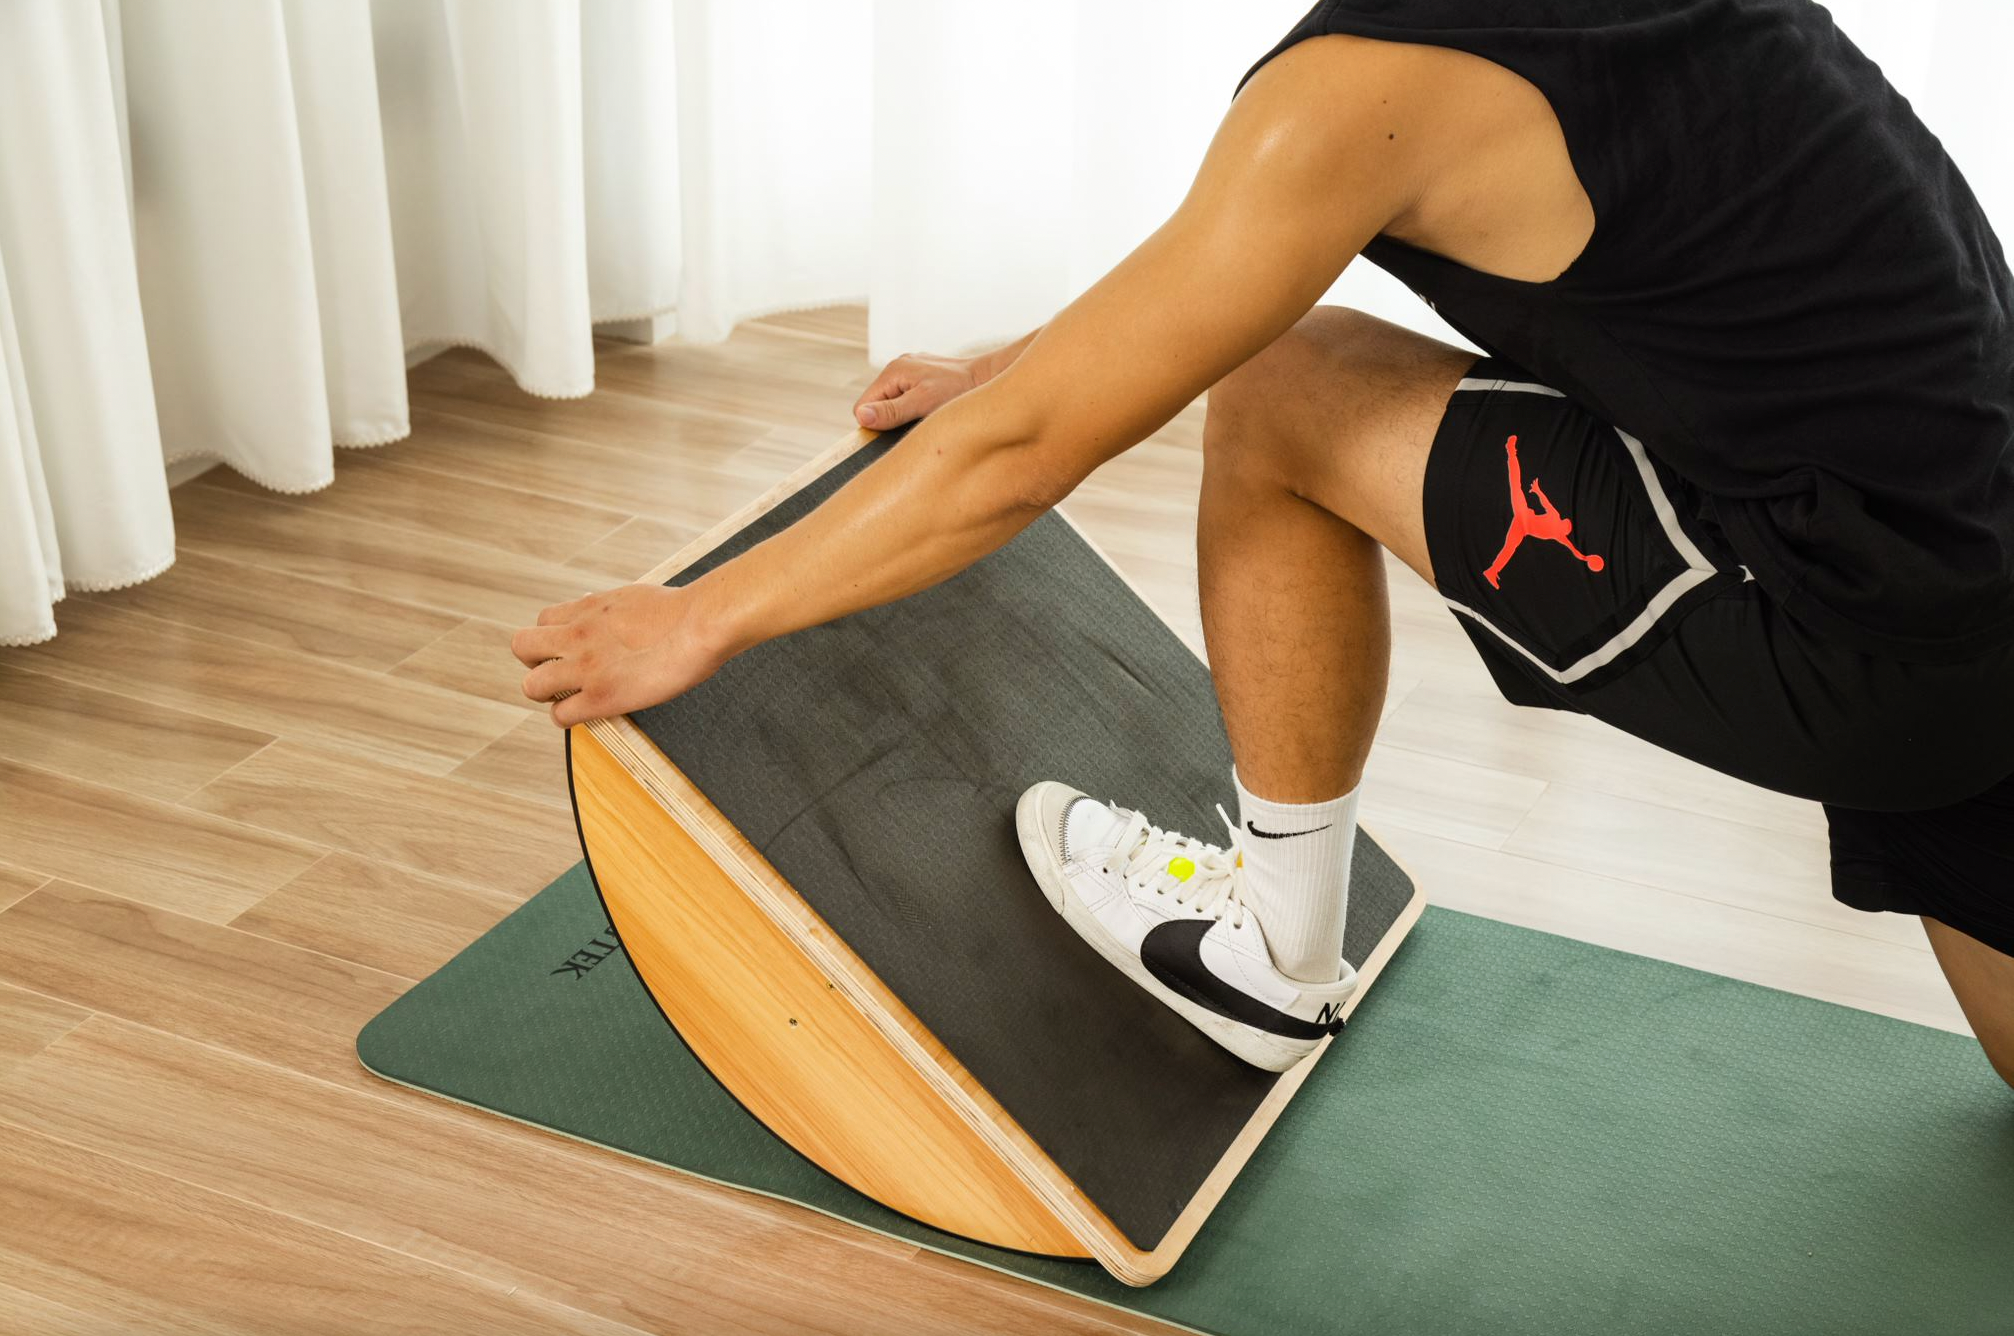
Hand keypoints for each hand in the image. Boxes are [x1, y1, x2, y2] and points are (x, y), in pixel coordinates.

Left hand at [511, 584, 731, 726]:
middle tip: (559, 673)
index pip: (543, 620)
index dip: (552, 638)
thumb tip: (610, 611)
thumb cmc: (681, 610)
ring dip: (546, 693)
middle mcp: (577, 635)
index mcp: (588, 608)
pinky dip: (568, 718)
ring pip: (531, 685)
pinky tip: (586, 713)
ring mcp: (585, 667)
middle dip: (535, 662)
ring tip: (568, 697)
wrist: (700, 623)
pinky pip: (560, 715)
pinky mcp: (600, 696)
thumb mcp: (633, 596)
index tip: (569, 649)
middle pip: (522, 647)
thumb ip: (611, 608)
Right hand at [853, 351, 981, 429]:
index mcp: (893, 371)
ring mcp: (910, 371)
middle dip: (890, 419)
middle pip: (876, 404)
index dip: (875, 423)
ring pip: (891, 402)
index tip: (898, 429)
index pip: (862, 406)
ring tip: (925, 415)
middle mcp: (898, 367)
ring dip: (903, 415)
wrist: (988, 378)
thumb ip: (892, 411)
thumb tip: (861, 417)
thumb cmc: (960, 390)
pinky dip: (914, 408)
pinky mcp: (921, 377)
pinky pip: (905, 397)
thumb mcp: (924, 404)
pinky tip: (932, 409)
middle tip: (915, 423)